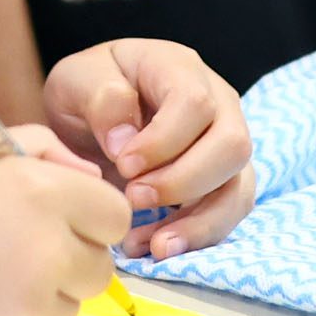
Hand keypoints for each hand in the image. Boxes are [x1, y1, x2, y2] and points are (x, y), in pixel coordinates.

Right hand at [0, 128, 128, 315]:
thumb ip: (43, 152)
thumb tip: (91, 178)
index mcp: (42, 194)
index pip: (115, 216)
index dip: (90, 217)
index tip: (62, 220)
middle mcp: (46, 253)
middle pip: (100, 269)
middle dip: (71, 259)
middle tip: (18, 249)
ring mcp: (27, 309)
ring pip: (68, 308)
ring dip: (40, 296)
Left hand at [42, 39, 255, 259]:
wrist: (94, 114)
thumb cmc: (88, 92)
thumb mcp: (76, 80)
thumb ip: (100, 98)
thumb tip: (126, 142)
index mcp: (179, 67)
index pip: (194, 102)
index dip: (163, 141)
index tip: (123, 164)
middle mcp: (217, 102)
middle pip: (232, 144)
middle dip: (184, 181)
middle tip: (133, 198)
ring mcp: (225, 142)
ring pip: (239, 186)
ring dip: (200, 223)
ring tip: (154, 247)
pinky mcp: (223, 180)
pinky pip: (228, 214)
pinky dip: (196, 238)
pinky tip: (154, 248)